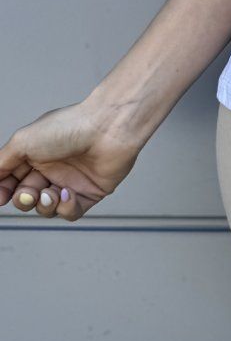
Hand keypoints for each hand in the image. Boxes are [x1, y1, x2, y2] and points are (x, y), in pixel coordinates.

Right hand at [0, 97, 143, 221]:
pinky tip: (68, 194)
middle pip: (28, 197)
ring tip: (51, 193)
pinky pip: (70, 212)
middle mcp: (53, 168)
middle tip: (30, 193)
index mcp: (36, 153)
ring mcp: (72, 181)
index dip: (4, 191)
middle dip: (24, 200)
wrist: (108, 128)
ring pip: (47, 208)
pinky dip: (65, 208)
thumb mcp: (23, 141)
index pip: (12, 180)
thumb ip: (2, 163)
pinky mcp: (90, 193)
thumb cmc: (69, 127)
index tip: (1, 197)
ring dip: (44, 205)